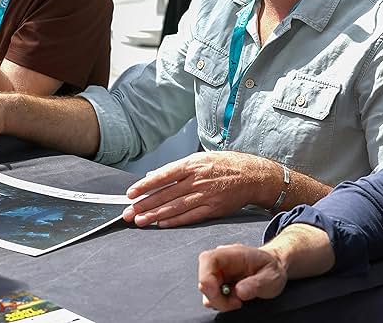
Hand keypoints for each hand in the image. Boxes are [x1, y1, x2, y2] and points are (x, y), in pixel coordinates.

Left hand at [123, 151, 277, 227]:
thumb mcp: (199, 158)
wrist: (253, 175)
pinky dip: (174, 221)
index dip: (144, 186)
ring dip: (154, 215)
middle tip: (129, 213)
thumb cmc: (225, 164)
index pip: (162, 176)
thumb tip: (153, 175)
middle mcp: (196, 180)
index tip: (131, 194)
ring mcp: (205, 195)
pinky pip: (190, 216)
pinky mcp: (213, 208)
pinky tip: (161, 224)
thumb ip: (175, 169)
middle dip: (144, 205)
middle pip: (165, 195)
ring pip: (174, 207)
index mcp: (191, 164)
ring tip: (140, 220)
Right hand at [198, 244, 287, 311]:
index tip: (224, 297)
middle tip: (237, 302)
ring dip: (220, 300)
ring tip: (239, 300)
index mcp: (230, 253)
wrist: (274, 267)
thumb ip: (256, 284)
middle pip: (204, 278)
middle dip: (216, 296)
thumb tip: (239, 291)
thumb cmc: (271, 267)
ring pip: (206, 289)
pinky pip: (211, 294)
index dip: (208, 280)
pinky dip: (221, 301)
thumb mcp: (271, 277)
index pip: (207, 260)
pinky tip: (235, 299)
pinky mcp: (218, 282)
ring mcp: (217, 271)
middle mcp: (219, 260)